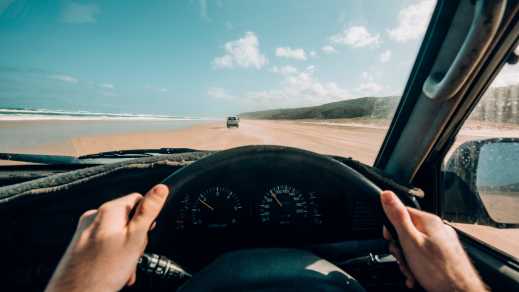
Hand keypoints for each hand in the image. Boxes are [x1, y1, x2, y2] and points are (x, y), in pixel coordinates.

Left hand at [45, 184, 168, 291]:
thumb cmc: (102, 271)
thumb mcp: (135, 238)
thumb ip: (148, 212)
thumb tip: (161, 189)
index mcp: (108, 211)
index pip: (138, 200)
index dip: (146, 219)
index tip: (144, 234)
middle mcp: (94, 217)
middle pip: (127, 218)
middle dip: (135, 237)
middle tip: (133, 254)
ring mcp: (86, 231)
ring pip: (117, 233)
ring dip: (126, 249)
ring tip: (124, 266)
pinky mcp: (81, 245)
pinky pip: (105, 244)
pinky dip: (113, 255)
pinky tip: (115, 269)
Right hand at [380, 191, 486, 291]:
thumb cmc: (438, 270)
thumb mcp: (410, 241)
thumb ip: (397, 217)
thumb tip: (386, 194)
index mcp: (428, 221)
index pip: (401, 212)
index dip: (391, 227)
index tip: (390, 239)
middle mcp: (438, 228)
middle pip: (407, 231)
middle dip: (400, 248)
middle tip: (403, 258)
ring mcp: (443, 242)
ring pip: (415, 246)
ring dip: (408, 260)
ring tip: (412, 271)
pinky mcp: (445, 255)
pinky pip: (425, 256)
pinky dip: (418, 265)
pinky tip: (418, 275)